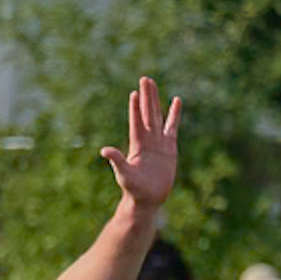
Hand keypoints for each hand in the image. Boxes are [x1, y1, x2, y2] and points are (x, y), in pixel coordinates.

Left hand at [99, 76, 181, 211]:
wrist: (148, 199)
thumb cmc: (134, 190)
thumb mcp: (124, 174)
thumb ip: (117, 161)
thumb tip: (104, 150)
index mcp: (137, 145)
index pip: (136, 122)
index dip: (135, 108)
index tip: (134, 93)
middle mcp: (147, 140)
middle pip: (147, 113)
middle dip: (146, 97)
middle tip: (145, 79)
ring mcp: (158, 142)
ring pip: (157, 116)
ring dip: (156, 101)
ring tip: (154, 84)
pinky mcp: (169, 148)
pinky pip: (172, 127)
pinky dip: (174, 115)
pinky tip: (176, 101)